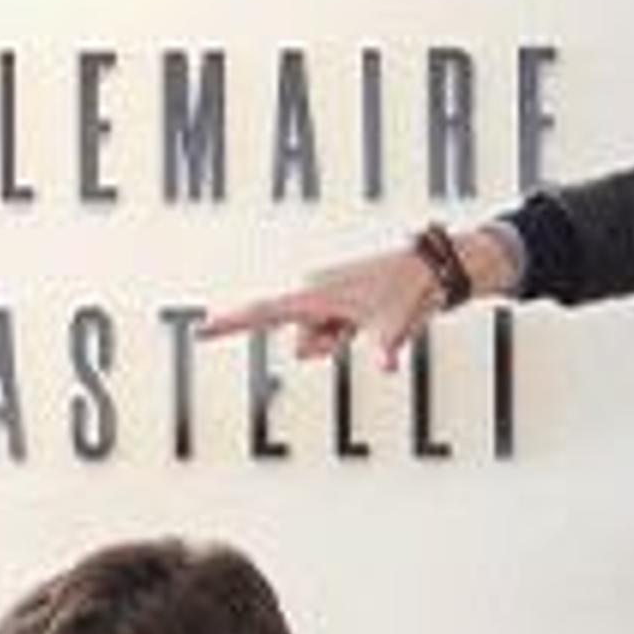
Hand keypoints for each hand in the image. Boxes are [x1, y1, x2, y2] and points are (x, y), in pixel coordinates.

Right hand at [201, 231, 502, 369]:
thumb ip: (382, 349)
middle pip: (301, 342)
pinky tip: (370, 316)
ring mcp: (325, 296)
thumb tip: (386, 365)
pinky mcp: (335, 299)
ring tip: (370, 318)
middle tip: (361, 327)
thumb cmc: (410, 291)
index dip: (232, 324)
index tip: (202, 330)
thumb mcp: (394, 327)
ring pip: (315, 341)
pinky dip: (347, 334)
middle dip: (326, 346)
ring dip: (340, 340)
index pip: (264, 313)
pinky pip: (328, 332)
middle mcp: (314, 292)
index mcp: (317, 295)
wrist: (431, 268)